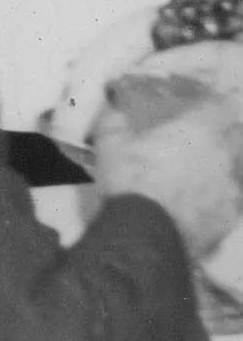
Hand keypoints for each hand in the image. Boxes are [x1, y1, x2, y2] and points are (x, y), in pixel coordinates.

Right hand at [89, 86, 242, 277]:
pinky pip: (226, 202)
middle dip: (222, 137)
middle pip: (236, 138)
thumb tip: (114, 110)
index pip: (220, 107)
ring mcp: (230, 189)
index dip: (211, 107)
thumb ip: (115, 122)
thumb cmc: (131, 181)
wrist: (145, 233)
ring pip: (232, 172)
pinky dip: (214, 201)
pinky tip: (194, 208)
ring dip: (216, 171)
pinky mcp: (229, 218)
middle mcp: (223, 156)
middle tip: (197, 144)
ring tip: (193, 180)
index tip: (200, 109)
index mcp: (198, 131)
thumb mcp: (109, 145)